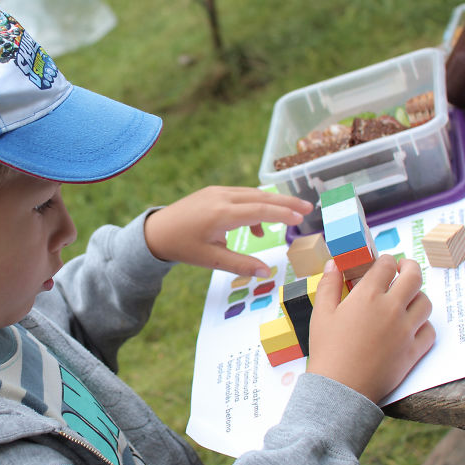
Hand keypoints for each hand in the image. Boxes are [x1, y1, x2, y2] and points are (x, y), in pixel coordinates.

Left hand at [143, 186, 313, 276]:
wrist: (156, 231)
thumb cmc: (183, 247)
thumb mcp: (211, 260)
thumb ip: (240, 264)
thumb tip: (266, 272)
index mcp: (221, 214)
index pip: (260, 209)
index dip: (282, 212)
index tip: (301, 217)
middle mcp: (221, 197)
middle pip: (261, 196)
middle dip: (286, 201)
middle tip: (308, 207)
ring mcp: (217, 192)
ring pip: (252, 193)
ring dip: (272, 203)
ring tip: (290, 217)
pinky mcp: (213, 192)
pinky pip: (241, 195)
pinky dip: (254, 205)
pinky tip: (255, 226)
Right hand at [306, 255, 434, 403]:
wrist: (341, 387)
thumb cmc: (327, 350)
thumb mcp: (321, 314)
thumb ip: (328, 285)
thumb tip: (334, 264)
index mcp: (367, 296)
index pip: (386, 266)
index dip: (386, 260)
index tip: (383, 263)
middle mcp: (391, 309)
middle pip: (414, 277)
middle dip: (410, 267)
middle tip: (405, 267)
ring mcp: (406, 330)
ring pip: (425, 303)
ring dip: (418, 295)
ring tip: (408, 297)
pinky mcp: (413, 351)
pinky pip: (429, 331)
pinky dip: (424, 324)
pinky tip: (413, 325)